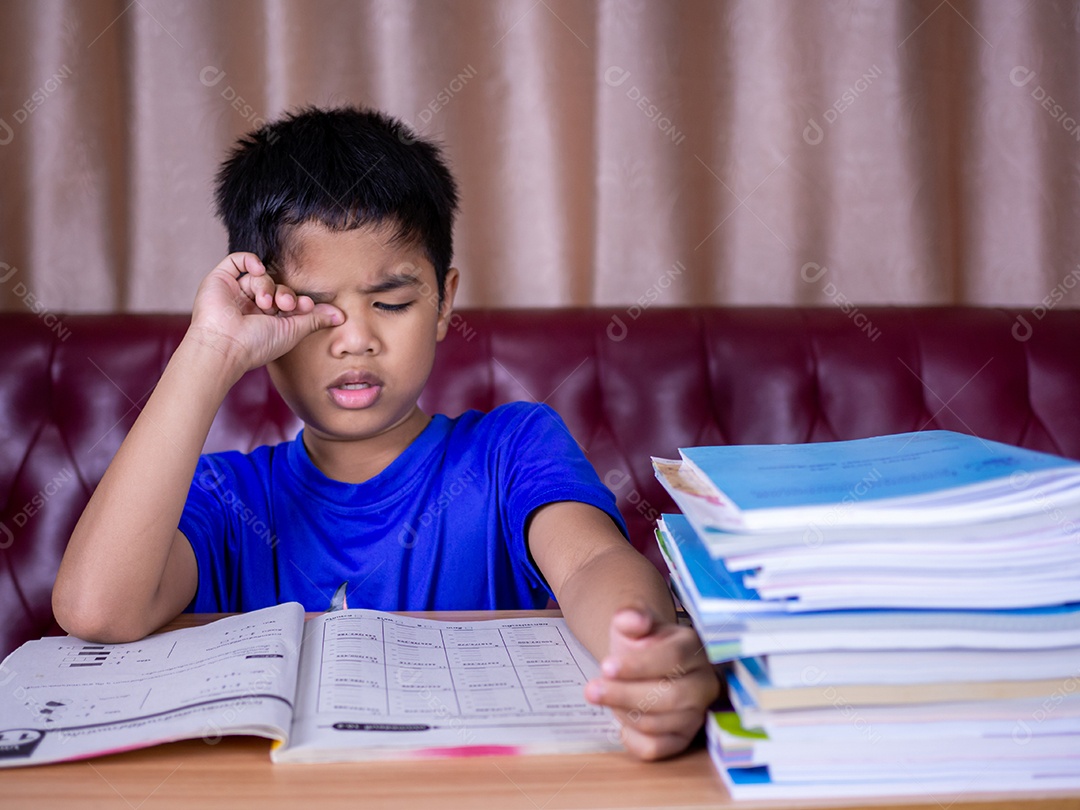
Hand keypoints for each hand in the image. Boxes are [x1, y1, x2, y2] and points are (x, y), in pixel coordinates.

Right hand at [187, 253, 342, 373]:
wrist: (226, 345)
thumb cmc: (258, 344)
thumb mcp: (294, 331)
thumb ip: (315, 319)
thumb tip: (341, 316)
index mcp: (266, 321)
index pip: (289, 301)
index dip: (299, 300)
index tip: (306, 306)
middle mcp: (250, 307)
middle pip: (276, 287)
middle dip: (285, 293)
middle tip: (286, 304)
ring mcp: (234, 294)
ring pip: (260, 277)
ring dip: (267, 286)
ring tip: (264, 302)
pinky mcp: (219, 281)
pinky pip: (237, 261)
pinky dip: (250, 260)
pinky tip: (258, 269)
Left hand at [584, 606, 720, 760]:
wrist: (643, 662)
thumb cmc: (639, 643)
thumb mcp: (632, 624)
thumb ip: (631, 616)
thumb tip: (631, 619)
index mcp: (694, 648)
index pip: (673, 658)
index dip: (638, 665)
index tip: (605, 666)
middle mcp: (704, 683)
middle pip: (670, 697)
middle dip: (624, 695)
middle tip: (591, 690)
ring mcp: (696, 713)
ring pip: (659, 724)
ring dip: (623, 712)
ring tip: (606, 696)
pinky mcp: (683, 739)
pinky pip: (656, 749)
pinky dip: (631, 738)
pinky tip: (620, 721)